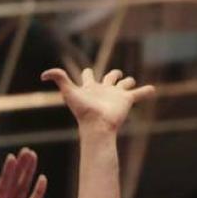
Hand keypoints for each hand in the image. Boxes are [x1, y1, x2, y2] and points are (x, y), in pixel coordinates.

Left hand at [0, 148, 46, 197]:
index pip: (2, 190)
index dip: (7, 174)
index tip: (11, 158)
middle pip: (13, 185)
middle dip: (20, 168)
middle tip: (27, 151)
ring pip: (22, 191)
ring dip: (28, 175)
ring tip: (33, 157)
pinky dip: (37, 193)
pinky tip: (42, 180)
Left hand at [41, 67, 155, 132]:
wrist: (97, 125)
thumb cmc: (82, 110)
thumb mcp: (68, 92)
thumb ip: (58, 78)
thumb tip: (43, 74)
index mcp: (90, 87)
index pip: (88, 75)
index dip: (87, 73)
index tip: (86, 72)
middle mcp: (104, 90)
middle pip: (110, 77)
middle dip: (113, 74)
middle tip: (115, 75)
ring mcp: (116, 95)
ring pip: (125, 84)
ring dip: (128, 82)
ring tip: (130, 83)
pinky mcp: (126, 100)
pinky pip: (139, 94)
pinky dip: (146, 91)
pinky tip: (153, 89)